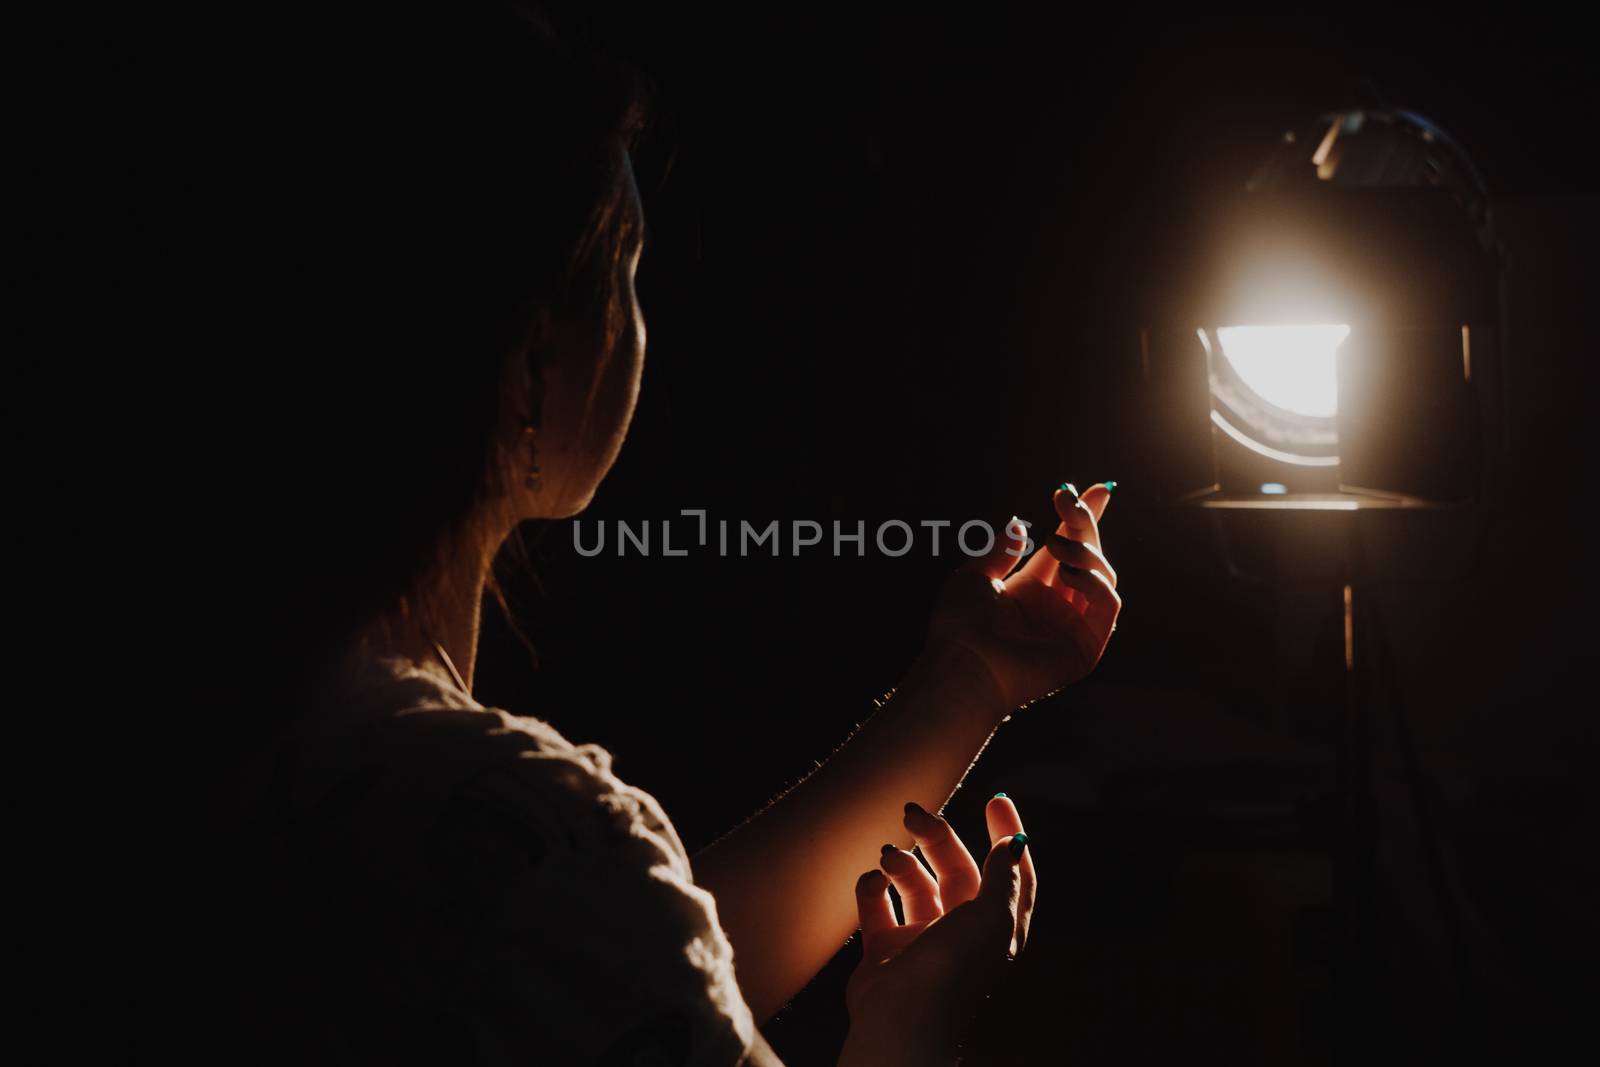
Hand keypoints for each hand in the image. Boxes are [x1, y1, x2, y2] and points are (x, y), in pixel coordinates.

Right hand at [839, 796, 1036, 1065]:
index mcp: (997, 927)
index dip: (1007, 837)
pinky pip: (877, 906)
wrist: (903, 1021)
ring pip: (914, 884)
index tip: (997, 800)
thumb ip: (1005, 877)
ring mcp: (921, 942)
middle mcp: (961, 933)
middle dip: (936, 837)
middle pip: (955, 869)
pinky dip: (873, 886)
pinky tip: (873, 880)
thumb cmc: (955, 970)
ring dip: (902, 861)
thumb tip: (1015, 843)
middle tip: (913, 812)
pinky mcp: (884, 951)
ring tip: (889, 856)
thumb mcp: (992, 918)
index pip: (1011, 873)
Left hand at [927, 482, 1119, 710]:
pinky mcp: (1086, 647)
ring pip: (1103, 577)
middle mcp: (1057, 606)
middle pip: (1088, 556)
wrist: (960, 664)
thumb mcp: (975, 575)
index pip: (1067, 547)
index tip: (1097, 488)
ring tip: (1056, 546)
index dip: (1082, 518)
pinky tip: (1069, 573)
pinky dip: (1096, 583)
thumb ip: (1002, 549)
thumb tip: (1020, 524)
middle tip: (1069, 500)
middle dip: (1085, 523)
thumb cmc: (959, 624)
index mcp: (1031, 589)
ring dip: (1085, 553)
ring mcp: (1074, 626)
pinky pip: (1108, 606)